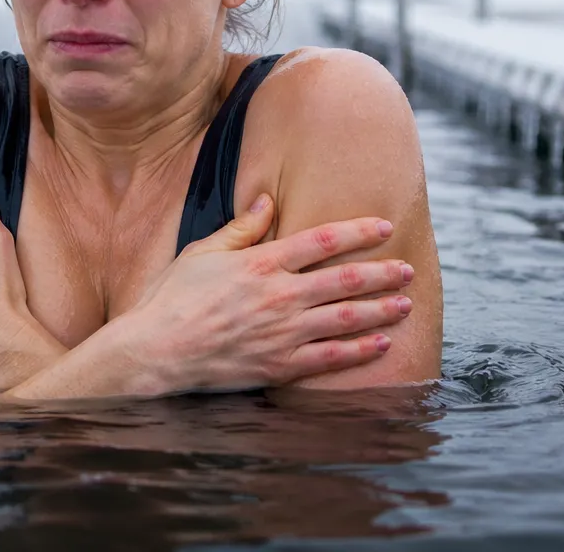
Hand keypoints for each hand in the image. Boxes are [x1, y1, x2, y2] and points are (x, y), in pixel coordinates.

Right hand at [116, 195, 413, 393]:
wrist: (155, 351)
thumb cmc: (173, 298)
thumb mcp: (204, 251)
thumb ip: (243, 227)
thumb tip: (269, 197)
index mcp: (261, 263)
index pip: (322, 240)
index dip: (358, 232)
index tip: (384, 226)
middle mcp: (278, 296)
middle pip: (344, 279)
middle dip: (381, 273)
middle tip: (407, 269)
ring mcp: (282, 333)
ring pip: (345, 318)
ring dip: (380, 309)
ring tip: (405, 303)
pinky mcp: (279, 365)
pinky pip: (330, 358)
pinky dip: (359, 350)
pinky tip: (381, 342)